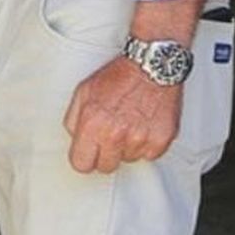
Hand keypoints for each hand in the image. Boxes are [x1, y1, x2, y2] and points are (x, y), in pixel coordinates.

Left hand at [63, 56, 182, 172]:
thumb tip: (74, 137)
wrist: (150, 67)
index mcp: (93, 122)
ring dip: (126, 147)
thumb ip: (73, 118)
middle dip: (104, 154)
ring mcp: (140, 140)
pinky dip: (145, 144)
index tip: (87, 152)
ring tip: (128, 123)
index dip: (83, 157)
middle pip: (105, 167)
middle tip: (109, 134)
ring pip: (128, 160)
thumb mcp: (84, 90)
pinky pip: (148, 156)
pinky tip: (142, 124)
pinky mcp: (160, 142)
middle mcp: (116, 134)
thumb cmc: (118, 76)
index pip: (81, 163)